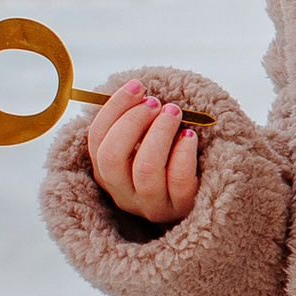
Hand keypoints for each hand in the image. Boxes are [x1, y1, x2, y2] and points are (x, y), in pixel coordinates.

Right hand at [85, 80, 200, 226]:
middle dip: (133, 121)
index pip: (96, 139)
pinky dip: (184, 152)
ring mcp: (150, 205)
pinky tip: (190, 135)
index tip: (137, 86)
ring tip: (174, 113)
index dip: (114, 108)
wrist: (199, 195)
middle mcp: (123, 193)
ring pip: (146, 170)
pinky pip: (178, 180)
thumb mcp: (144, 143)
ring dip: (160, 132)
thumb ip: (134, 123)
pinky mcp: (179, 208)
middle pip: (112, 158)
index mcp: (107, 173)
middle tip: (156, 103)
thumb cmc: (169, 159)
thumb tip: (135, 90)